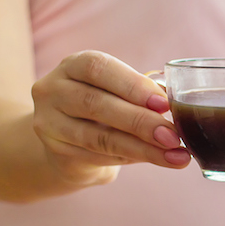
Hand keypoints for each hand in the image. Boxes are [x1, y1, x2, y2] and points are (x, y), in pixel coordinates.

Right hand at [30, 50, 189, 185]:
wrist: (68, 145)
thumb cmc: (105, 110)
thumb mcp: (120, 94)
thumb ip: (143, 93)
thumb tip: (175, 100)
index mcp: (73, 65)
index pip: (97, 68)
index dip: (132, 85)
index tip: (163, 103)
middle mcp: (53, 89)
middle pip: (96, 104)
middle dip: (140, 121)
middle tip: (173, 136)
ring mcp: (48, 122)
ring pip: (98, 137)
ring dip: (143, 148)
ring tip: (175, 155)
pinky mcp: (55, 150)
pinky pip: (98, 157)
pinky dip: (133, 158)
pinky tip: (160, 160)